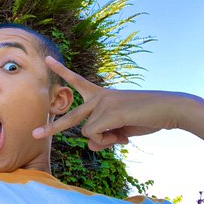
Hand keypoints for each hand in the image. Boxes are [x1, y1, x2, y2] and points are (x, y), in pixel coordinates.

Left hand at [32, 57, 183, 150]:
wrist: (168, 109)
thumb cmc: (146, 117)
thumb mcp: (119, 129)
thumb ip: (102, 136)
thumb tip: (89, 144)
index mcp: (102, 95)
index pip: (78, 81)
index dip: (62, 71)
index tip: (47, 60)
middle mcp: (99, 97)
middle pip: (71, 117)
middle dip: (52, 128)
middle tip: (34, 134)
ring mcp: (102, 103)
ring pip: (87, 132)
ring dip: (104, 140)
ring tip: (122, 135)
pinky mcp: (108, 112)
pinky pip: (95, 135)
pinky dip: (106, 140)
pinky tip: (123, 136)